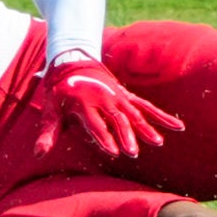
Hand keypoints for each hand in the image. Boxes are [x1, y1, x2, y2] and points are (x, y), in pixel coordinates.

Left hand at [33, 56, 183, 158]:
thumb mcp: (50, 110)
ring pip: (135, 113)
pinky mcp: (127, 96)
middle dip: (126, 135)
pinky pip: (147, 107)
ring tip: (157, 142)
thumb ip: (47, 133)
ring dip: (146, 128)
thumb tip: (38, 154)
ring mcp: (118, 96)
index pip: (95, 123)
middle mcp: (103, 98)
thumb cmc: (59, 91)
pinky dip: (162, 116)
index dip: (104, 138)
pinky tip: (178, 127)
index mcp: (83, 102)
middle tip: (133, 153)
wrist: (72, 63)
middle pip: (117, 119)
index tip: (113, 152)